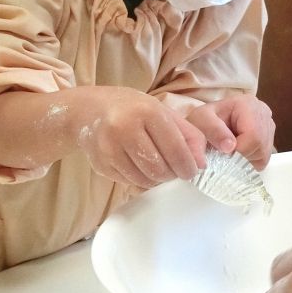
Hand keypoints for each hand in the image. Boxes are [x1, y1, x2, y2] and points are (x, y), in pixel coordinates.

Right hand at [76, 87, 206, 187]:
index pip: (175, 150)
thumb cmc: (133, 109)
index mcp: (146, 112)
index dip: (188, 166)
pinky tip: (140, 167)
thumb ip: (188, 135)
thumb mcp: (163, 113)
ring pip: (144, 180)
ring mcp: (109, 148)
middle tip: (174, 170)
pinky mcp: (100, 164)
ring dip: (157, 180)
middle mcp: (124, 128)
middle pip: (160, 169)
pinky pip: (129, 182)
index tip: (191, 171)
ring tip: (158, 167)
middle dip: (172, 175)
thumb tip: (201, 164)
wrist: (89, 111)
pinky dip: (140, 180)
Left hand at [185, 93, 274, 168]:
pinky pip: (263, 159)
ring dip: (244, 159)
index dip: (238, 150)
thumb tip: (230, 147)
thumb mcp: (200, 119)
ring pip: (263, 155)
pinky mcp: (268, 137)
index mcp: (248, 104)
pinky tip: (238, 151)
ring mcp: (268, 125)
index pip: (253, 135)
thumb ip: (213, 130)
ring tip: (231, 150)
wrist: (206, 121)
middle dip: (241, 155)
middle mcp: (263, 112)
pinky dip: (249, 160)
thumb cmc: (203, 119)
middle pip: (260, 147)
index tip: (222, 151)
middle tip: (225, 152)